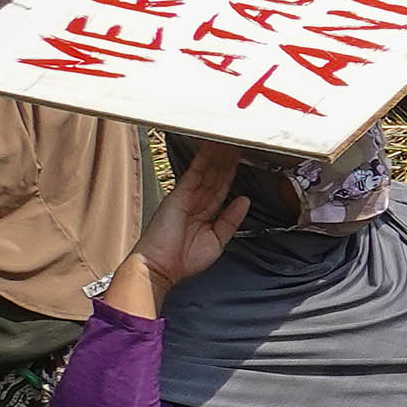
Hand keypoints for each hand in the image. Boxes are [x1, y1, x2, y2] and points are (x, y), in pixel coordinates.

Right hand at [132, 139, 250, 293]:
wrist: (160, 267)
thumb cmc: (184, 259)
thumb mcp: (217, 241)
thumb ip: (231, 220)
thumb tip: (245, 201)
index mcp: (206, 212)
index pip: (222, 187)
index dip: (233, 172)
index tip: (244, 157)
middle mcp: (197, 200)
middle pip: (216, 175)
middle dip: (228, 158)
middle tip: (240, 140)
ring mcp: (188, 195)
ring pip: (208, 170)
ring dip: (219, 155)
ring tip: (231, 139)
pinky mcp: (179, 194)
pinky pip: (195, 173)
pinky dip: (204, 159)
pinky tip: (213, 148)